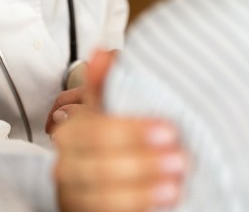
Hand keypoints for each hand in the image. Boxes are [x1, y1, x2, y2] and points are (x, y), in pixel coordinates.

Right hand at [52, 51, 187, 211]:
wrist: (97, 180)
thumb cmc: (106, 140)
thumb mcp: (105, 111)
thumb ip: (104, 85)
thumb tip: (104, 52)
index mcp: (70, 134)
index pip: (94, 132)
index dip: (130, 132)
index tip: (168, 130)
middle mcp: (67, 166)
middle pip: (97, 167)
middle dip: (141, 164)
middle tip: (181, 159)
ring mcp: (75, 195)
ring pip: (101, 197)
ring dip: (141, 191)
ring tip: (176, 185)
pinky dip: (136, 208)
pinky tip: (164, 201)